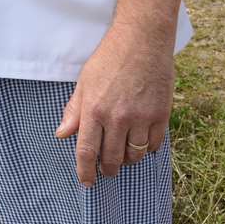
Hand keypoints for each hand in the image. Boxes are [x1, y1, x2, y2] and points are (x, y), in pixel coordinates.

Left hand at [54, 24, 172, 185]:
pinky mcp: (161, 116)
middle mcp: (118, 118)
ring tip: (123, 158)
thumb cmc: (109, 59)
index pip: (87, 151)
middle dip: (108, 170)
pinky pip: (155, 145)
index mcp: (94, 110)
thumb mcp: (84, 82)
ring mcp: (142, 118)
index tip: (86, 182)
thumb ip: (74, 111)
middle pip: (112, 158)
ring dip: (128, 161)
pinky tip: (142, 146)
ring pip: (135, 156)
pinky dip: (148, 150)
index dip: (85, 171)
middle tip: (106, 171)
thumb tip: (62, 135)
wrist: (142, 41)